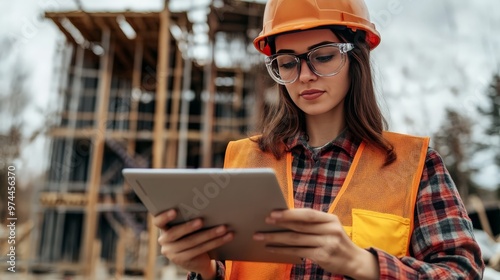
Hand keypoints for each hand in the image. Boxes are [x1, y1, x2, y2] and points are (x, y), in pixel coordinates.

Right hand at [153, 209, 233, 278]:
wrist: (196, 259)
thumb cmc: (192, 234)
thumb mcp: (188, 226)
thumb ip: (189, 217)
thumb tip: (208, 203)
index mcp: (163, 228)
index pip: (158, 222)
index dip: (164, 217)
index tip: (174, 211)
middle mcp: (164, 241)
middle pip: (174, 233)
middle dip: (189, 227)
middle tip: (201, 221)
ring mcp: (172, 252)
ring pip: (192, 242)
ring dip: (210, 234)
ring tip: (223, 228)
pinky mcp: (183, 260)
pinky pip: (200, 250)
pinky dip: (216, 242)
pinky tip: (226, 236)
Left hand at [253, 208, 378, 279]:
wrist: (354, 260)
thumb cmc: (336, 241)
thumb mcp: (330, 227)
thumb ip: (313, 222)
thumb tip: (286, 217)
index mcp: (330, 219)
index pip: (308, 214)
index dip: (290, 213)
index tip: (273, 212)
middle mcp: (330, 230)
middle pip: (300, 226)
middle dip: (280, 223)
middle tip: (264, 221)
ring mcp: (327, 244)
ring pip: (296, 240)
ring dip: (276, 238)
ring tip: (261, 236)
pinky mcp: (323, 257)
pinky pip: (298, 252)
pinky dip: (283, 250)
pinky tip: (272, 249)